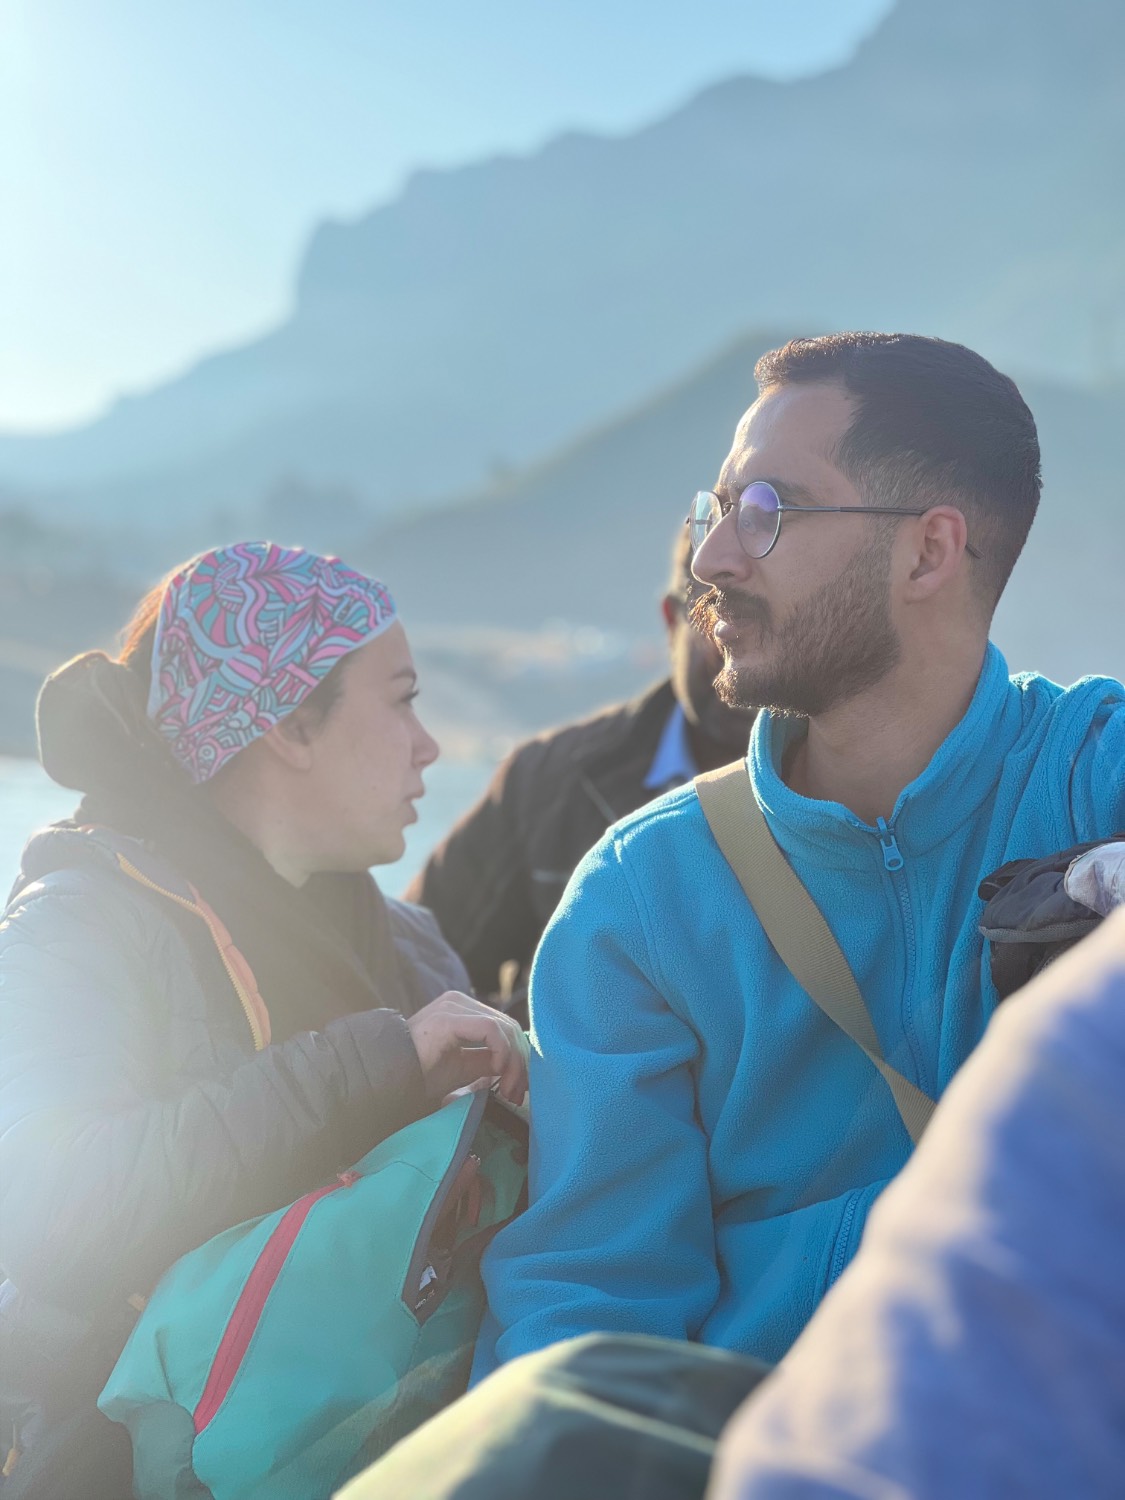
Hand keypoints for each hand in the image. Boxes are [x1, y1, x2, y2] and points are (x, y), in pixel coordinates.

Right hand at [406, 992, 527, 1104]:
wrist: (389, 1080)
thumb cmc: (420, 1075)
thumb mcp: (464, 1068)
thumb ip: (488, 1061)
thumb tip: (517, 1067)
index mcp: (464, 1010)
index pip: (506, 1027)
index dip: (519, 1058)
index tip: (519, 1091)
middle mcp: (460, 1002)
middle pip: (509, 1026)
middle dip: (519, 1063)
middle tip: (517, 1094)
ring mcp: (453, 1006)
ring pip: (504, 1028)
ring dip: (513, 1062)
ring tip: (507, 1090)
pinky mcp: (448, 1018)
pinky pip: (490, 1029)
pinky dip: (501, 1051)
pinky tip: (496, 1071)